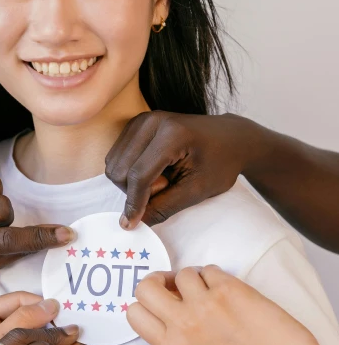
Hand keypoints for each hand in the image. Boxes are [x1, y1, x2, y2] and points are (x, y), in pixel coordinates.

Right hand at [105, 111, 253, 228]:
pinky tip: (153, 169)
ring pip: (114, 163)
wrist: (231, 137)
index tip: (132, 224)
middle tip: (166, 187)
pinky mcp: (135, 124)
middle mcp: (151, 121)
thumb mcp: (197, 190)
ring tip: (162, 178)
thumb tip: (133, 223)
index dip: (134, 203)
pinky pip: (116, 156)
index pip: (139, 175)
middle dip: (136, 190)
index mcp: (172, 134)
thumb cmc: (220, 163)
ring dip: (131, 181)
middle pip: (120, 169)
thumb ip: (164, 207)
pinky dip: (129, 171)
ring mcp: (141, 119)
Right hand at [128, 265, 321, 344]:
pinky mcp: (226, 288)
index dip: (146, 303)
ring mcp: (203, 304)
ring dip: (195, 279)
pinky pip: (208, 269)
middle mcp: (182, 324)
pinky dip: (216, 277)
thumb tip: (167, 298)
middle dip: (158, 282)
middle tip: (175, 286)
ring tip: (212, 293)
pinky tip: (229, 292)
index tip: (161, 300)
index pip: (133, 313)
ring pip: (182, 273)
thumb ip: (174, 333)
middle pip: (145, 286)